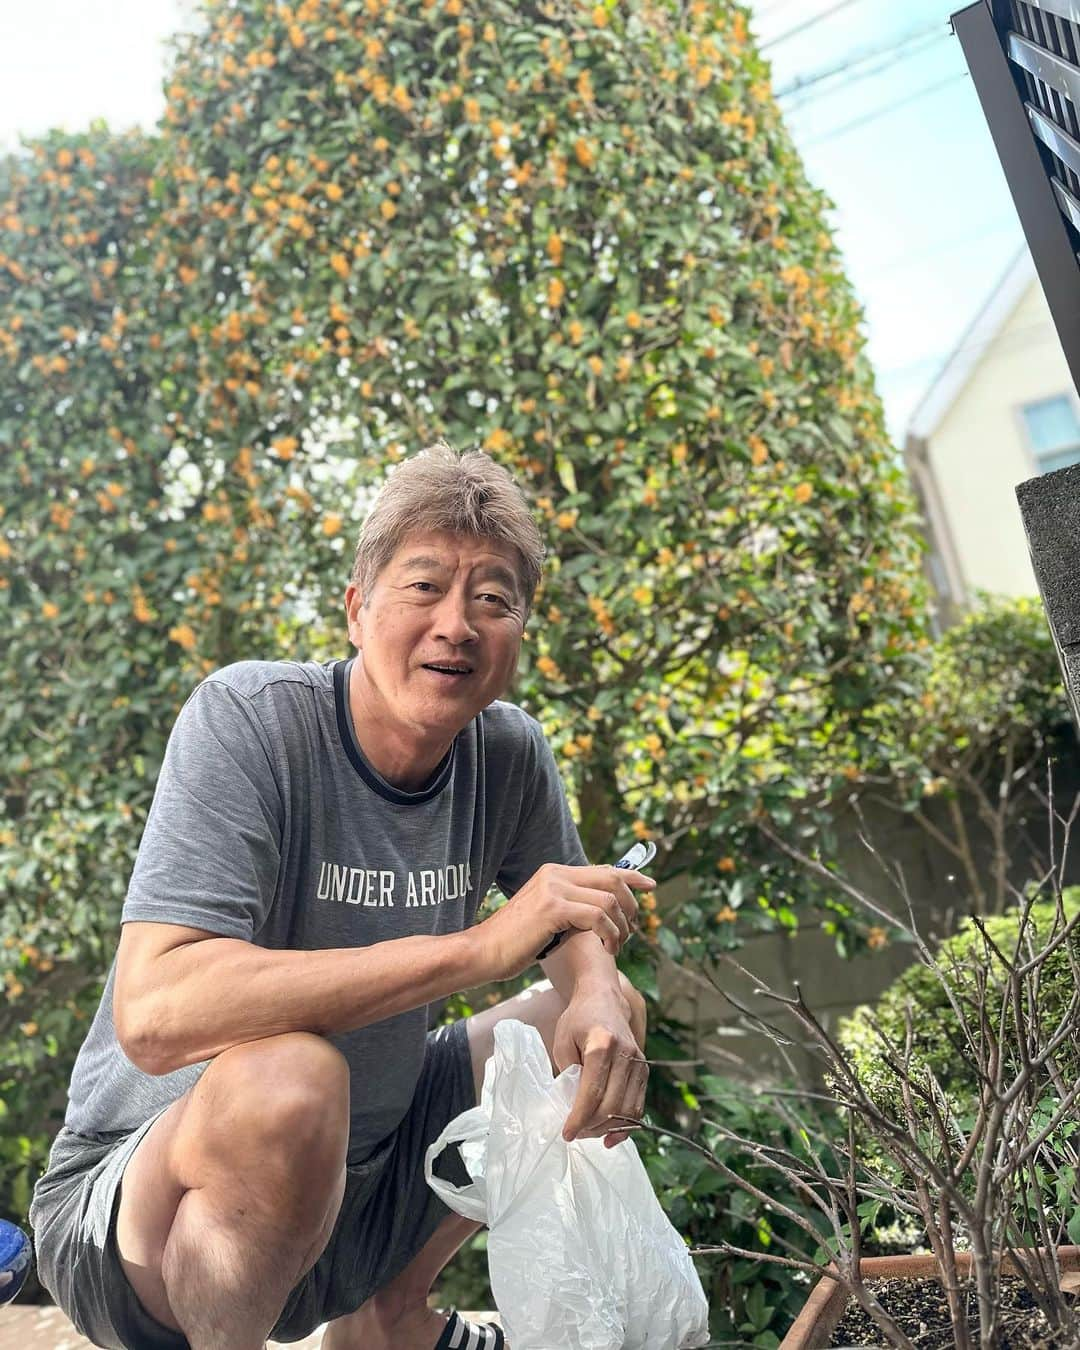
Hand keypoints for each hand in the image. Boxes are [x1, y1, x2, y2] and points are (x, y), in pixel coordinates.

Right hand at [474, 863, 655, 981]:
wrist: (483, 952)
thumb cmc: (515, 943)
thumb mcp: (549, 919)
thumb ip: (574, 910)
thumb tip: (604, 917)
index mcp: (554, 873)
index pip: (603, 869)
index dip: (631, 876)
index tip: (650, 885)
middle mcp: (555, 874)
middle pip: (612, 880)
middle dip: (631, 905)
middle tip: (633, 930)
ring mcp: (554, 889)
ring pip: (609, 900)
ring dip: (622, 926)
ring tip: (617, 946)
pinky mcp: (553, 908)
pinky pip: (597, 917)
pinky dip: (610, 934)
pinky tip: (607, 949)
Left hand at [556, 974, 648, 1148]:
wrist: (604, 999)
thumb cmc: (579, 1020)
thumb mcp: (563, 1041)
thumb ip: (568, 1073)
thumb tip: (574, 1106)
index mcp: (602, 1043)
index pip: (593, 1091)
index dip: (579, 1117)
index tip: (567, 1133)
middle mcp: (626, 1053)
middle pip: (612, 1104)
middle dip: (591, 1126)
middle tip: (574, 1134)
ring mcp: (639, 1062)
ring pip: (628, 1110)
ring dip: (607, 1129)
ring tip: (588, 1133)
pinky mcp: (645, 1070)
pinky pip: (638, 1107)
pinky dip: (625, 1126)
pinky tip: (609, 1136)